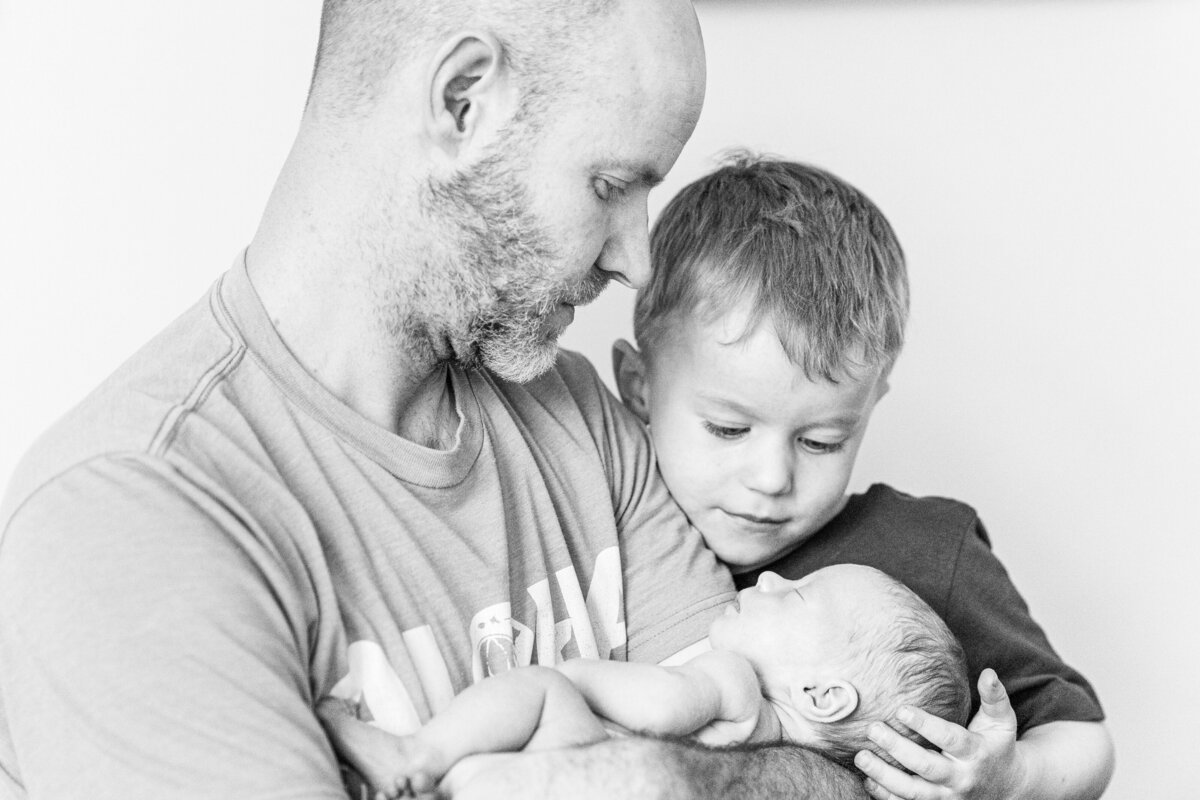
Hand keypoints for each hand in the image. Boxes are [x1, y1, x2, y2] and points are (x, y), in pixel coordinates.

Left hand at [854, 669, 1025, 799]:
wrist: (1009, 787)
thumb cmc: (998, 746)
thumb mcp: (1002, 721)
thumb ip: (995, 696)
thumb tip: (988, 672)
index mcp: (976, 753)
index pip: (949, 738)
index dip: (925, 724)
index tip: (901, 709)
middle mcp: (961, 778)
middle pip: (925, 766)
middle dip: (897, 748)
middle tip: (873, 728)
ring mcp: (948, 797)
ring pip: (913, 792)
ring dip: (884, 775)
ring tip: (861, 756)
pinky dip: (886, 795)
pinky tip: (868, 779)